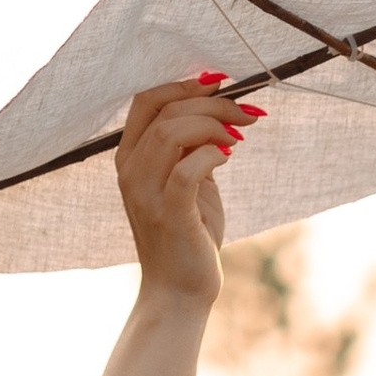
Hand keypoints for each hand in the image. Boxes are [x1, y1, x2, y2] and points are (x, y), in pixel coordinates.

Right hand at [114, 73, 263, 302]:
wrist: (179, 292)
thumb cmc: (188, 237)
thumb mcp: (188, 184)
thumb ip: (192, 150)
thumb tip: (217, 116)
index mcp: (130, 157)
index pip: (146, 99)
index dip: (183, 83)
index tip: (220, 83)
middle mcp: (130, 171)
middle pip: (164, 109)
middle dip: (210, 102)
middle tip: (246, 112)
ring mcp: (145, 192)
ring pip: (172, 132)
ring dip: (213, 124)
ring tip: (239, 136)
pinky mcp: (169, 213)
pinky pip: (188, 168)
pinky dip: (212, 154)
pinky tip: (229, 156)